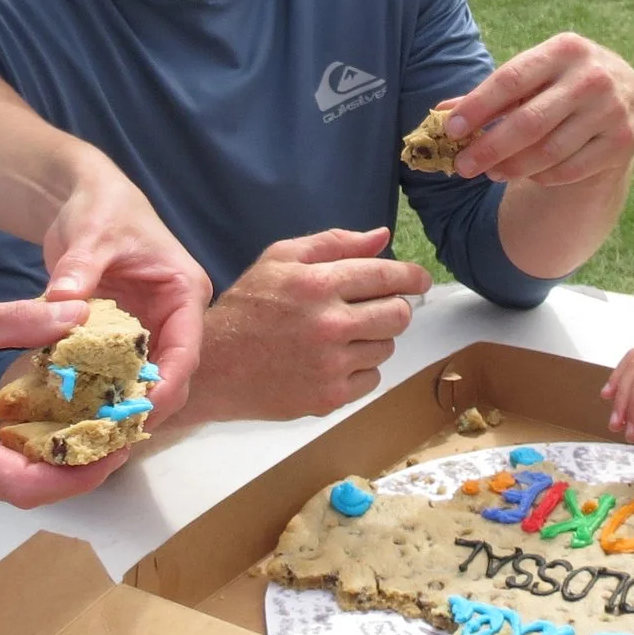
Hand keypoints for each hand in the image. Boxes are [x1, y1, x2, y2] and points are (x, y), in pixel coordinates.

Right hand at [0, 297, 135, 508]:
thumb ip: (17, 322)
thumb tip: (78, 314)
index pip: (25, 486)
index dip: (80, 474)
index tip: (119, 446)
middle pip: (25, 491)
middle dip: (79, 468)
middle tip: (123, 432)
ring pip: (9, 483)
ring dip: (56, 463)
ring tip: (101, 425)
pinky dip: (29, 453)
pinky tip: (57, 421)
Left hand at [40, 163, 210, 424]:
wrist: (85, 197)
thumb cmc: (101, 208)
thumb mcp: (92, 237)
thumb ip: (79, 271)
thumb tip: (60, 302)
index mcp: (185, 293)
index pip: (186, 350)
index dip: (166, 386)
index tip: (137, 412)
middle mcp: (176, 316)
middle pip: (172, 375)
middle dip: (145, 406)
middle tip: (108, 434)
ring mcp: (151, 328)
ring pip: (147, 380)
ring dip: (123, 404)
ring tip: (92, 432)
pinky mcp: (126, 336)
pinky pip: (120, 371)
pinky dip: (103, 390)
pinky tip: (77, 411)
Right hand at [183, 228, 431, 422]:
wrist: (213, 366)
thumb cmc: (247, 307)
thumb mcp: (279, 259)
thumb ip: (334, 243)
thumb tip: (382, 237)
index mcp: (317, 284)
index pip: (387, 276)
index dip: (412, 277)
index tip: (420, 280)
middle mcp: (328, 324)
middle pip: (398, 315)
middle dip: (394, 308)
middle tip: (375, 309)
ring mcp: (330, 365)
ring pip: (387, 348)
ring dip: (374, 339)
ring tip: (342, 336)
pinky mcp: (329, 397)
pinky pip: (372, 379)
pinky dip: (361, 369)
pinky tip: (333, 361)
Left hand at [443, 33, 633, 186]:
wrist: (627, 93)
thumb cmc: (563, 82)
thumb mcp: (534, 76)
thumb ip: (491, 93)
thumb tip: (439, 113)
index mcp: (565, 49)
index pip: (511, 80)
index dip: (477, 107)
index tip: (450, 129)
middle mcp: (592, 77)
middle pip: (529, 123)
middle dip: (489, 148)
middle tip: (461, 167)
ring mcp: (612, 110)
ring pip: (548, 152)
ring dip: (511, 167)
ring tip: (490, 171)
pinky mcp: (622, 141)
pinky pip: (568, 170)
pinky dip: (541, 176)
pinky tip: (528, 173)